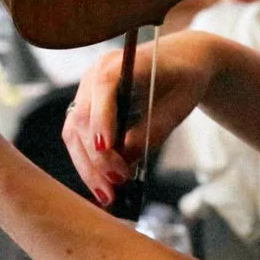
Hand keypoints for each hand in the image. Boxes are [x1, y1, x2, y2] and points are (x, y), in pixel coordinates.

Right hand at [63, 32, 223, 204]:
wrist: (183, 62)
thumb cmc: (185, 79)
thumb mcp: (179, 105)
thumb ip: (154, 129)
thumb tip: (125, 158)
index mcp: (121, 62)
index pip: (103, 87)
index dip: (101, 118)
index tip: (107, 149)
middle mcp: (95, 74)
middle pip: (82, 117)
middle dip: (96, 156)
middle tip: (116, 186)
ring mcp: (87, 92)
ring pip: (74, 133)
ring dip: (88, 166)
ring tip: (107, 197)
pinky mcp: (87, 110)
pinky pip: (78, 139)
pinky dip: (88, 163)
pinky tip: (102, 186)